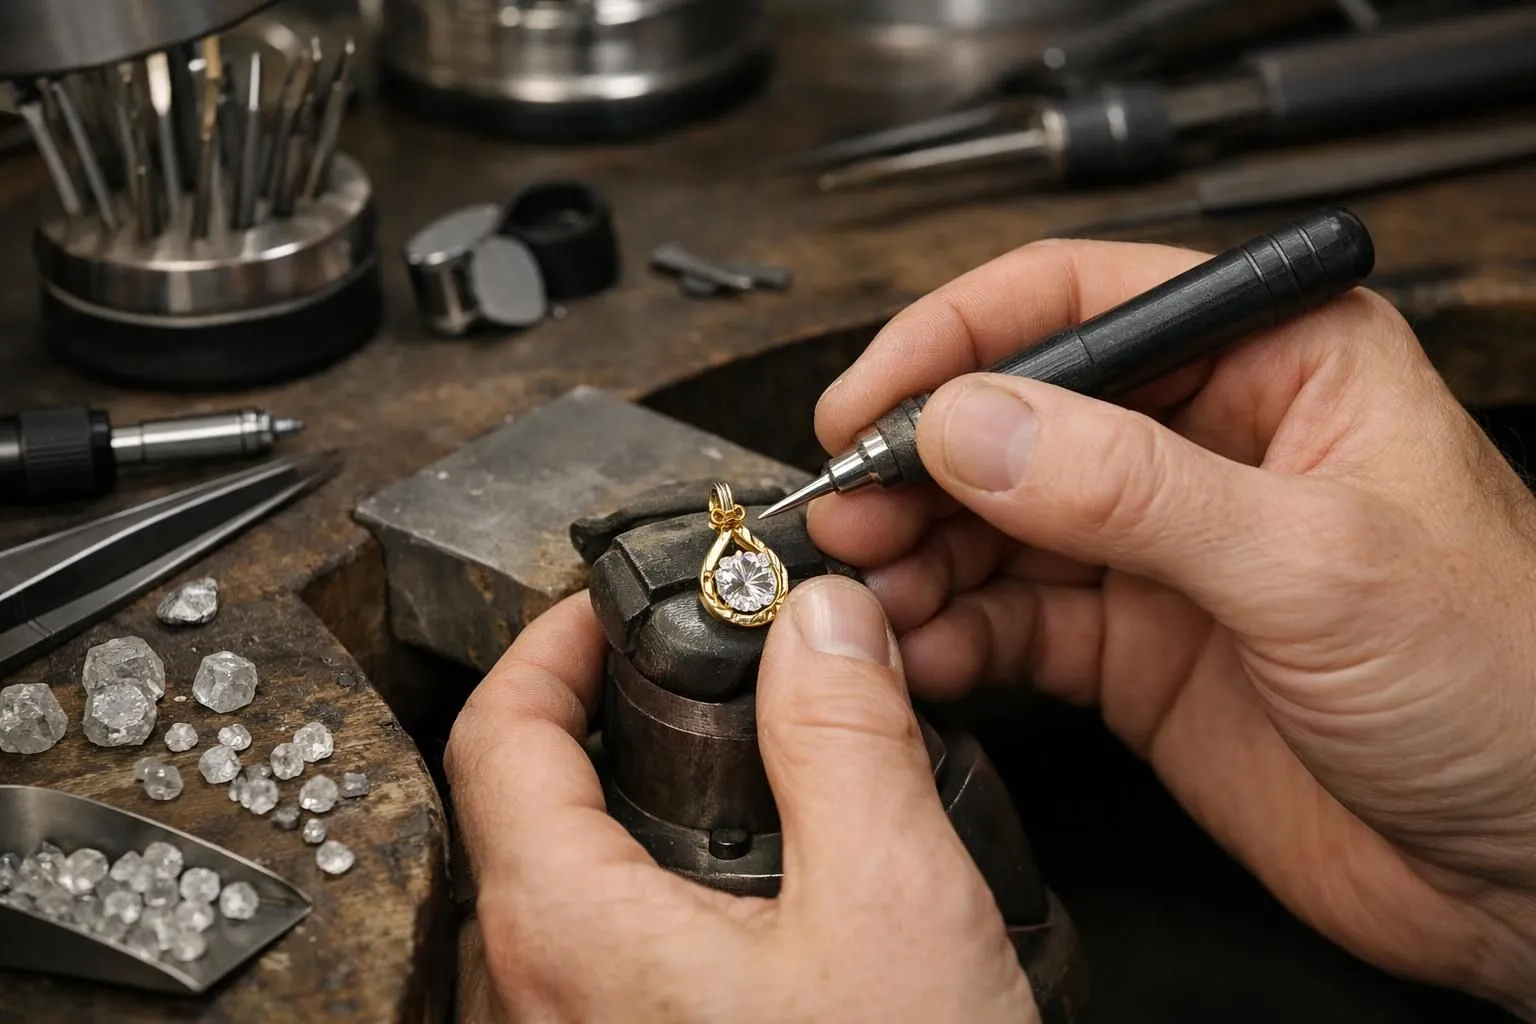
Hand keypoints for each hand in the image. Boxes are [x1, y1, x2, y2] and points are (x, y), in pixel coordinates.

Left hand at [446, 581, 1035, 1022]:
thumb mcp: (890, 903)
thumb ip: (845, 737)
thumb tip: (817, 623)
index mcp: (570, 935)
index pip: (497, 734)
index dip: (547, 643)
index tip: (602, 607)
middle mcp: (531, 1006)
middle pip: (516, 814)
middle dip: (592, 723)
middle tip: (678, 683)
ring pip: (551, 899)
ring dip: (619, 818)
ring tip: (719, 788)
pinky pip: (587, 972)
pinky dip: (639, 902)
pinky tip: (734, 914)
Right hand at [810, 237, 1535, 1015]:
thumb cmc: (1512, 685)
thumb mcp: (1319, 562)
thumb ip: (1133, 490)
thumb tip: (975, 424)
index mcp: (1276, 364)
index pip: (1079, 302)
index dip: (957, 341)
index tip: (872, 403)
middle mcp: (1203, 443)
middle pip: (1015, 416)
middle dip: (921, 462)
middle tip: (849, 509)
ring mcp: (1160, 549)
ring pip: (996, 522)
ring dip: (920, 551)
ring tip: (868, 585)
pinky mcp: (1133, 647)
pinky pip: (1011, 621)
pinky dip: (953, 634)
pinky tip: (921, 649)